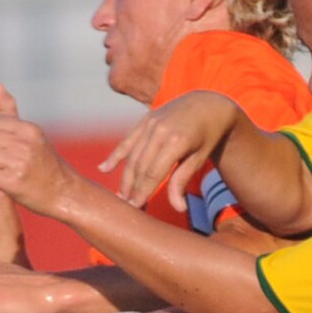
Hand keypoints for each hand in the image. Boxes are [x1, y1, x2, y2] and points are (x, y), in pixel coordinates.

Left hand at [0, 116, 78, 216]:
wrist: (63, 194)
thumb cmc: (46, 166)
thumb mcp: (36, 140)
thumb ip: (16, 128)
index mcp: (30, 130)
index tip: (2, 146)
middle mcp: (24, 144)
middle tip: (0, 161)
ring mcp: (18, 163)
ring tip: (1, 172)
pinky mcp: (12, 182)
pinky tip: (0, 182)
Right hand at [100, 90, 240, 210]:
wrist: (207, 104)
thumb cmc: (207, 136)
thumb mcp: (199, 159)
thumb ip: (182, 181)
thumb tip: (178, 209)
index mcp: (176, 142)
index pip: (153, 173)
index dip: (143, 192)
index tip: (136, 208)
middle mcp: (160, 131)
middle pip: (140, 167)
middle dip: (133, 189)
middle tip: (128, 208)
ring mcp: (150, 123)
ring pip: (132, 156)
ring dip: (125, 178)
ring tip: (121, 196)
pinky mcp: (145, 120)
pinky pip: (128, 141)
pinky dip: (116, 155)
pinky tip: (104, 169)